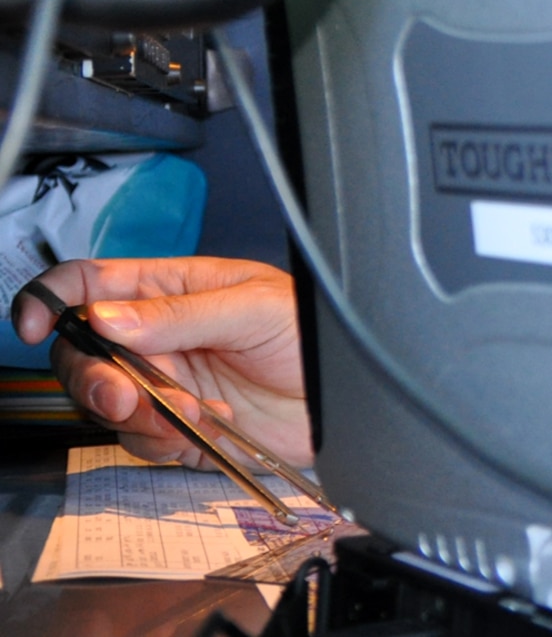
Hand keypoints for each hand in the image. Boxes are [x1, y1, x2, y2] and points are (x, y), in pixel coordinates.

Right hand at [10, 256, 311, 467]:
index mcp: (173, 289)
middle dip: (91, 377)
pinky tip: (205, 427)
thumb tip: (108, 315)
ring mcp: (166, 383)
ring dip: (133, 414)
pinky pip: (140, 440)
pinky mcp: (179, 426)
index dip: (50, 299)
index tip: (33, 325)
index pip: (91, 284)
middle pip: (82, 352)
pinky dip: (163, 439)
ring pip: (104, 402)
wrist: (346, 398)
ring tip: (184, 411)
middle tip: (122, 394)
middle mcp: (159, 336)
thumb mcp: (254, 308)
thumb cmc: (312, 334)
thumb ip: (180, 314)